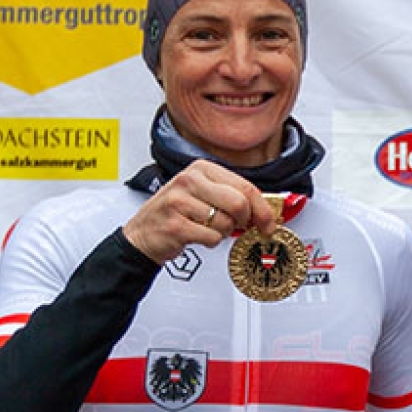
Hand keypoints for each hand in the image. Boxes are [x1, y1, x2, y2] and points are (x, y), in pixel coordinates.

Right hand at [121, 160, 277, 264]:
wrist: (141, 235)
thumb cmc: (177, 214)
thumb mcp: (203, 194)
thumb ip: (233, 196)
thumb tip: (267, 210)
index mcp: (201, 169)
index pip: (245, 186)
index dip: (263, 208)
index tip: (270, 222)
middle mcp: (189, 180)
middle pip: (239, 203)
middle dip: (245, 221)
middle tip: (239, 227)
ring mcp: (179, 202)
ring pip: (226, 223)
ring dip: (223, 232)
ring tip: (207, 228)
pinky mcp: (175, 225)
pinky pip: (212, 238)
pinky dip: (211, 242)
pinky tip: (197, 235)